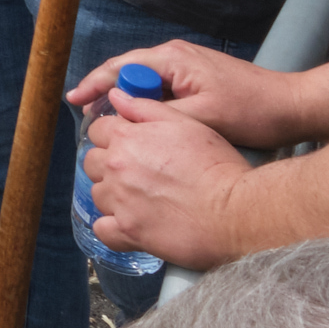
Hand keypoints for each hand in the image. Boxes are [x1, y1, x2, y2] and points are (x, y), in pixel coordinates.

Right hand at [71, 39, 322, 151]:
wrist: (293, 106)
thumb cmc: (251, 111)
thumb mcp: (201, 117)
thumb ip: (158, 113)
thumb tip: (122, 115)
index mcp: (172, 59)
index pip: (119, 68)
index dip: (94, 85)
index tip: (74, 101)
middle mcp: (175, 56)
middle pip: (127, 72)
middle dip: (105, 93)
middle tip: (86, 117)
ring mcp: (187, 66)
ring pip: (144, 83)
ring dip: (126, 101)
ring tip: (107, 124)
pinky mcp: (198, 78)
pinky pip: (161, 89)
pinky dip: (146, 104)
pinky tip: (141, 123)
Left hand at [74, 87, 255, 266]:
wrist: (235, 211)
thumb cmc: (217, 165)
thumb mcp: (187, 124)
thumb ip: (145, 108)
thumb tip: (115, 95)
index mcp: (127, 138)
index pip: (98, 131)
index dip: (112, 137)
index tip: (129, 147)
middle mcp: (116, 168)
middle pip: (92, 163)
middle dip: (109, 166)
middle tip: (136, 175)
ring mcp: (120, 201)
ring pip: (98, 195)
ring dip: (113, 196)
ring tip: (140, 201)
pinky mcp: (128, 232)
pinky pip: (102, 230)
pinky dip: (112, 228)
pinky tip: (130, 225)